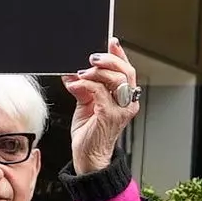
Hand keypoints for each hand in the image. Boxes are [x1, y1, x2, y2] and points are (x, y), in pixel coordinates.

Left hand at [67, 43, 141, 176]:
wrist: (88, 157)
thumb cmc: (89, 133)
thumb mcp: (86, 104)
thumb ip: (84, 88)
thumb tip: (74, 73)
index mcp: (125, 98)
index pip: (127, 71)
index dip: (120, 55)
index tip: (112, 42)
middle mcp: (127, 104)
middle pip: (126, 72)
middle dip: (109, 60)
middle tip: (92, 59)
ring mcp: (120, 111)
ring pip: (116, 80)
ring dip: (97, 73)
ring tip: (82, 74)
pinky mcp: (109, 116)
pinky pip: (99, 93)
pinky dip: (86, 85)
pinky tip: (75, 85)